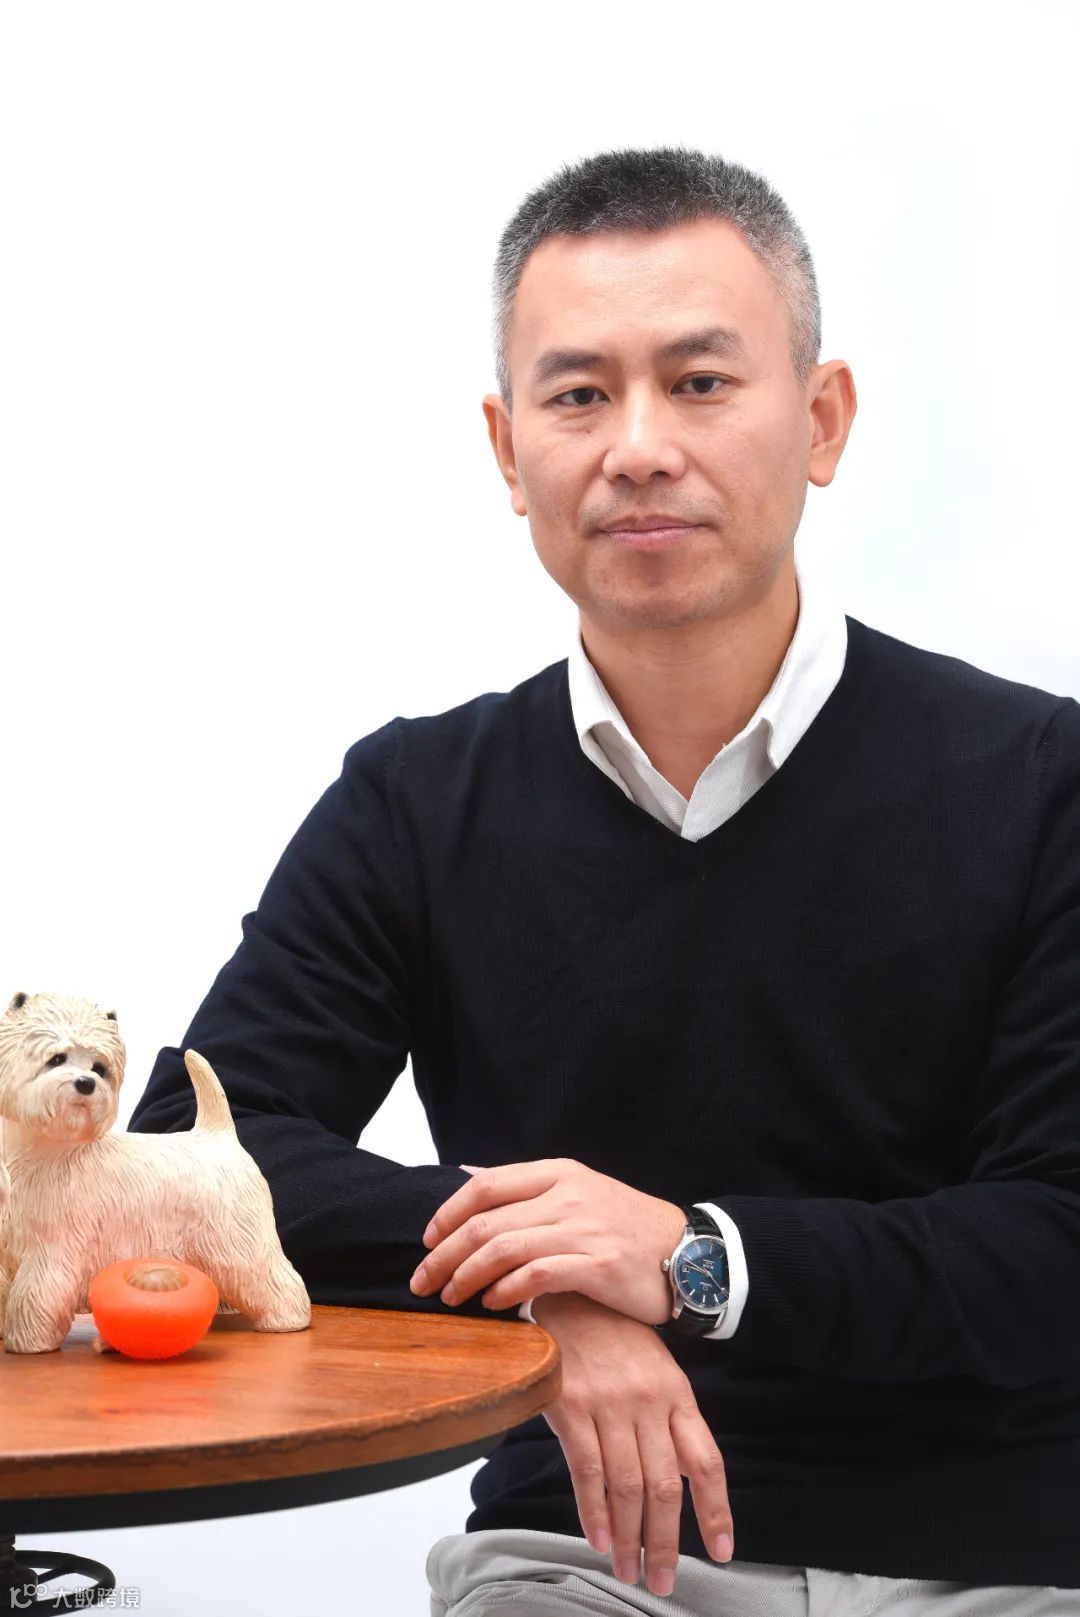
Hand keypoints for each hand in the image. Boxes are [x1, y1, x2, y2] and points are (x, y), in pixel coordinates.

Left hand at [409, 1158, 685, 1326]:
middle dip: (444, 1254)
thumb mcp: (576, 1191)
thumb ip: (523, 1186)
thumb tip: (467, 1175)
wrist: (688, 1252)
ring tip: (451, 1298)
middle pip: (485, 1222)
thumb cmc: (625, 1226)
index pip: (485, 1185)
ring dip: (466, 1277)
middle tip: (423, 1281)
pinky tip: (492, 1304)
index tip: (426, 1242)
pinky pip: (537, 1275)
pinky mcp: (598, 1264)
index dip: (447, 1213)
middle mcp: (567, 1194)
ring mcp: (584, 1228)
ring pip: (503, 1249)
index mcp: (559, 1172)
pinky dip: (505, 1290)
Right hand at [529, 1292, 733, 1595]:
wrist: (567, 1290)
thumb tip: (678, 1475)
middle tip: (662, 1581)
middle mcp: (649, 1401)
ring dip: (629, 1538)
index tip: (721, 1552)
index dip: (716, 1511)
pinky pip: (587, 1470)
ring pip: (628, 1487)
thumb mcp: (654, 1364)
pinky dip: (593, 1510)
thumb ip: (666, 1416)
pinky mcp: (572, 1406)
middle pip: (665, 1487)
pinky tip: (598, 1537)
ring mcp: (610, 1404)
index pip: (706, 1462)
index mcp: (677, 1393)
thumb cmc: (611, 1332)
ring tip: (629, 1570)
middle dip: (665, 1543)